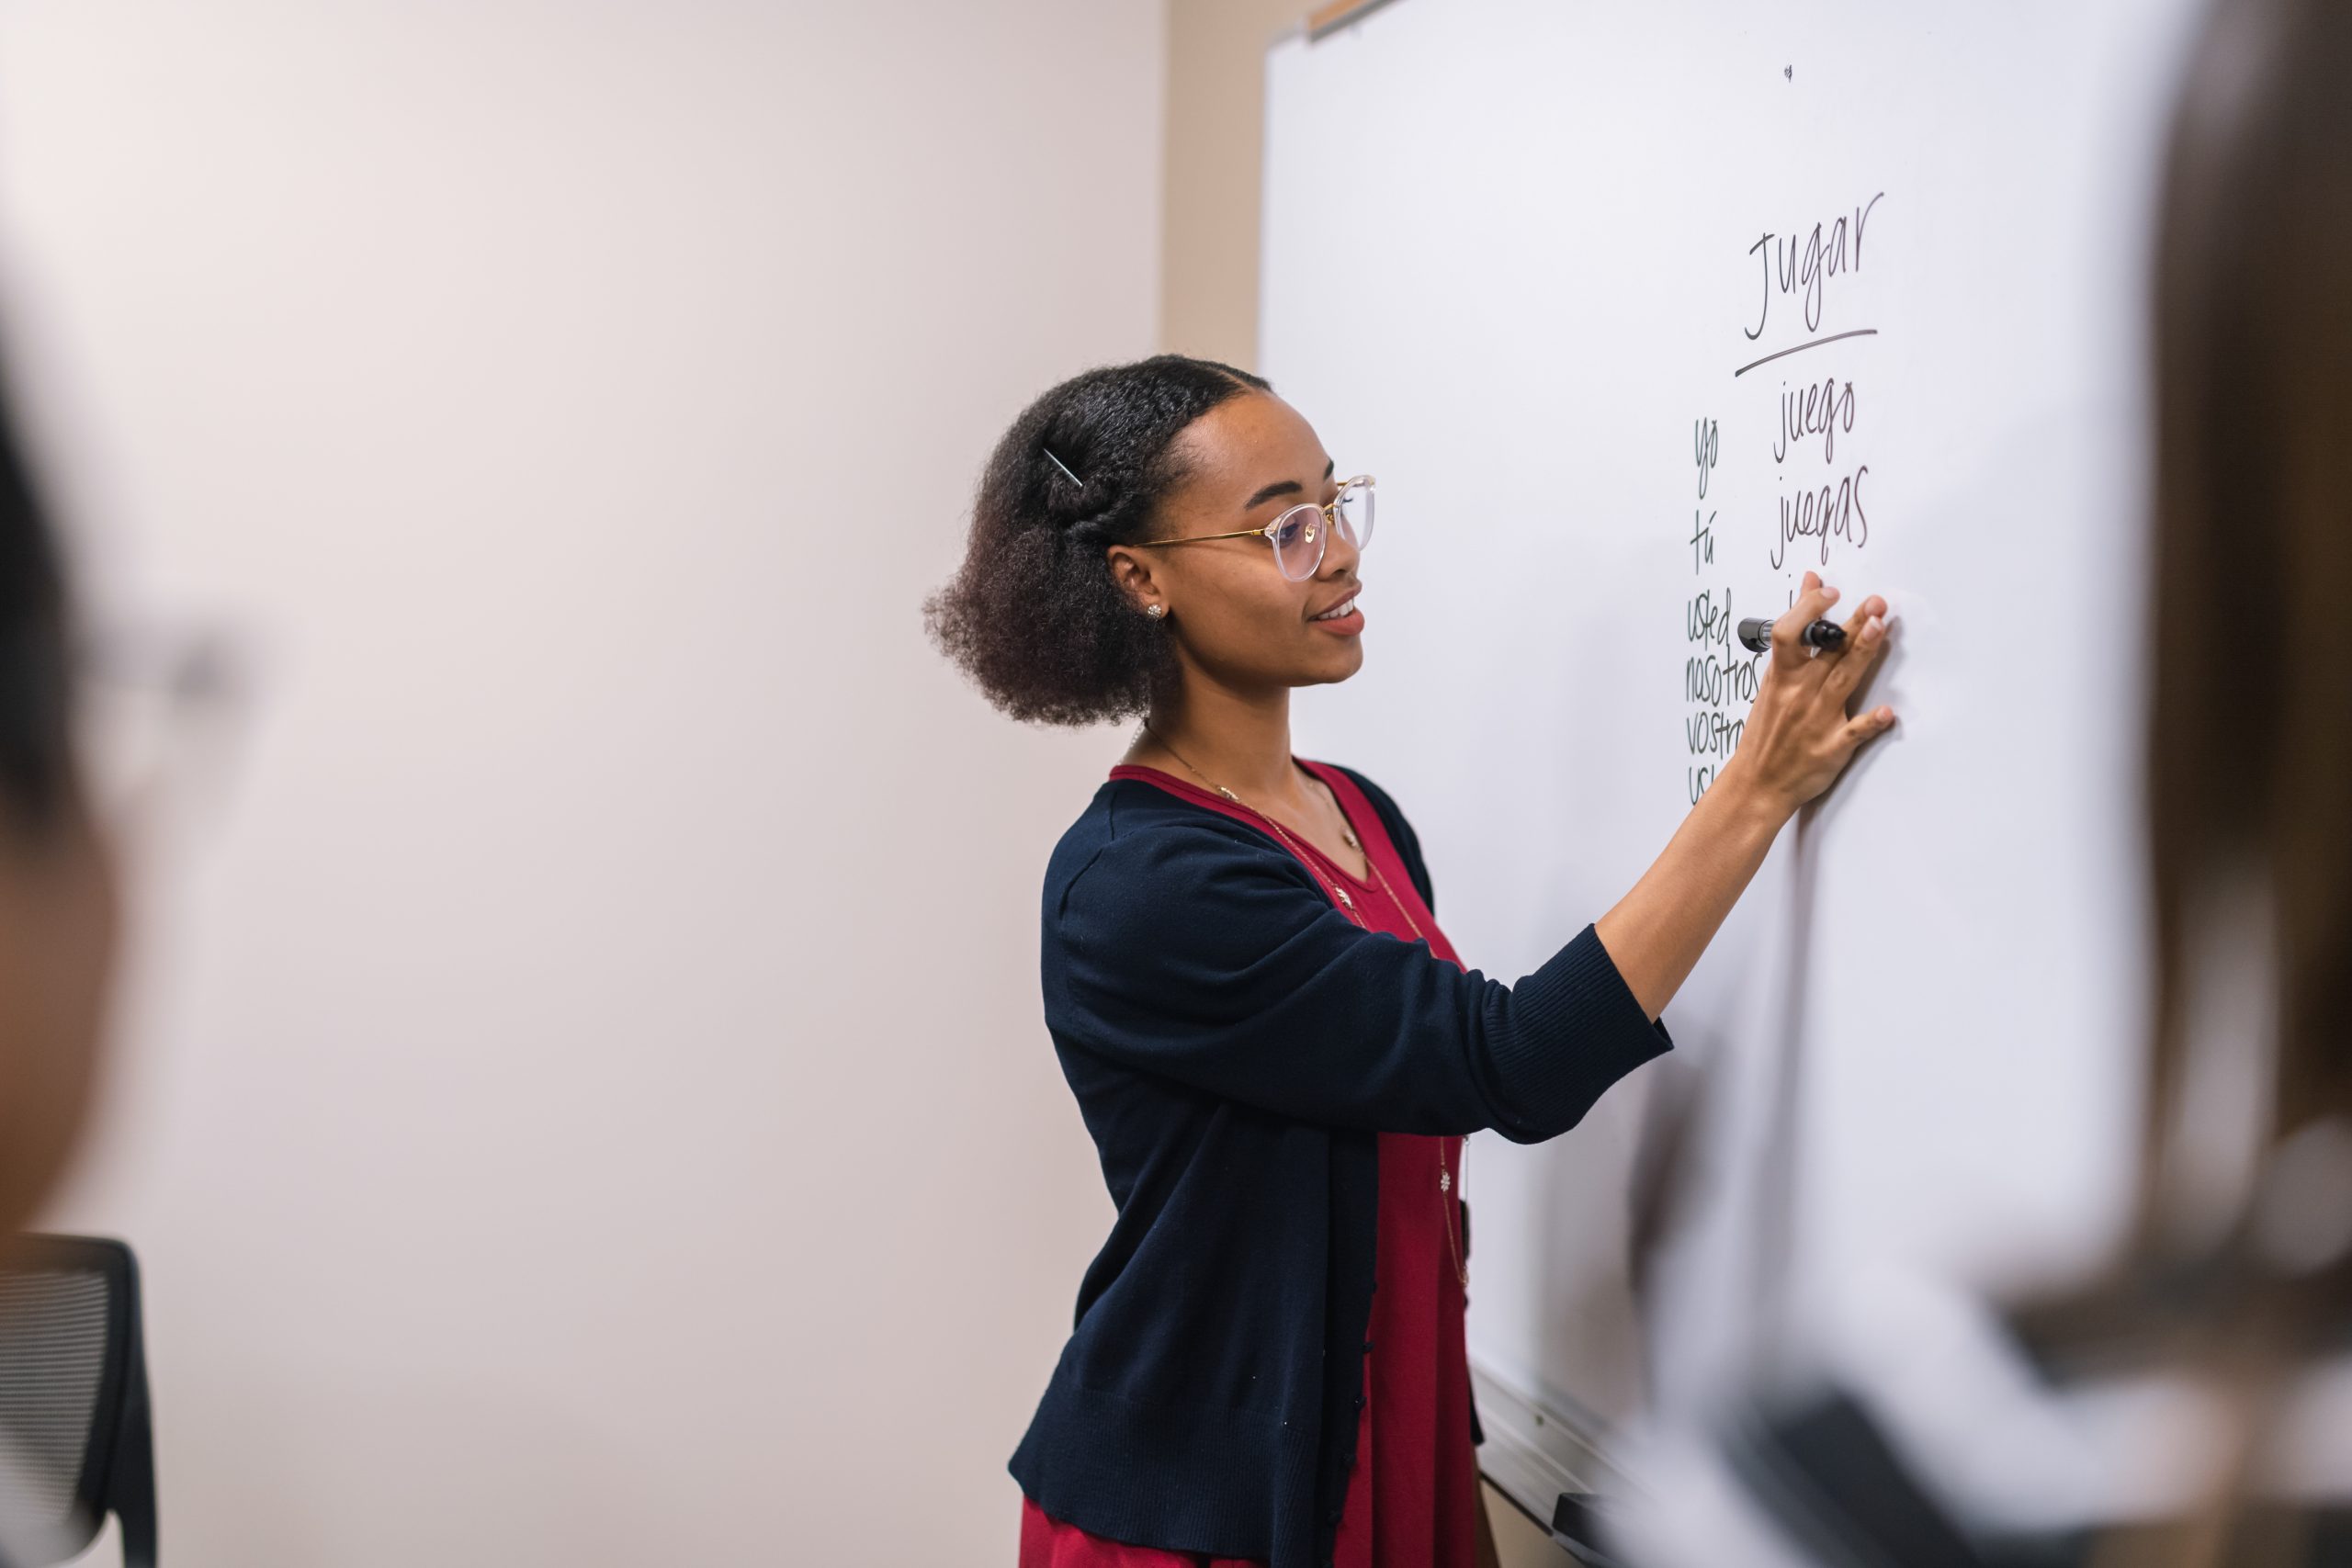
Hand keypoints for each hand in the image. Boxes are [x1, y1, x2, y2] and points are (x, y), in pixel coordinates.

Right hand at [1729, 570, 1895, 816]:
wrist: (1757, 782)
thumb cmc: (1767, 731)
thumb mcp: (1773, 679)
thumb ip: (1797, 634)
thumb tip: (1811, 584)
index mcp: (1782, 677)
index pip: (1789, 634)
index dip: (1808, 608)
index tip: (1828, 590)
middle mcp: (1799, 693)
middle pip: (1827, 652)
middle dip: (1852, 623)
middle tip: (1875, 602)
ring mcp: (1816, 720)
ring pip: (1842, 681)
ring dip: (1861, 654)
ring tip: (1879, 628)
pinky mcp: (1831, 747)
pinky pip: (1853, 733)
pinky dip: (1869, 723)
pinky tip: (1887, 713)